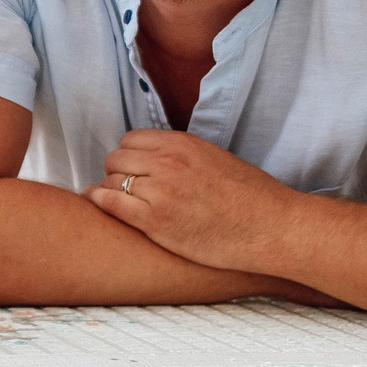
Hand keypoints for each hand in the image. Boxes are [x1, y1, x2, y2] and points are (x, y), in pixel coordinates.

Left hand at [85, 130, 296, 271]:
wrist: (271, 227)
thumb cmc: (251, 198)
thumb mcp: (215, 158)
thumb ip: (183, 155)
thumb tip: (159, 157)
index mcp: (183, 144)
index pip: (131, 140)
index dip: (129, 156)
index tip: (132, 170)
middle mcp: (168, 162)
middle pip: (116, 158)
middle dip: (116, 173)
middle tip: (123, 188)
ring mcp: (160, 192)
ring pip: (110, 180)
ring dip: (109, 190)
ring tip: (116, 201)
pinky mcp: (156, 222)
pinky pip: (110, 203)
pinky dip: (99, 201)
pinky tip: (96, 203)